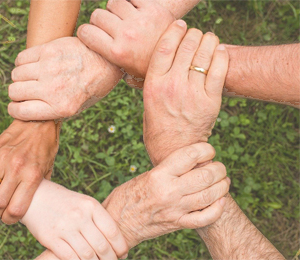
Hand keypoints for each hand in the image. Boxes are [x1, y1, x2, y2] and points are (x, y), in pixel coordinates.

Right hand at [0, 120, 59, 223]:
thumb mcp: (48, 168)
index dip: (9, 220)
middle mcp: (16, 169)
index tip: (9, 220)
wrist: (39, 120)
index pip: (15, 209)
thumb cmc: (46, 146)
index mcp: (32, 176)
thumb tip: (31, 204)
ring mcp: (2, 160)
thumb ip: (39, 187)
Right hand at [8, 37, 123, 120]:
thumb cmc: (91, 87)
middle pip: (14, 92)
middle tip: (27, 90)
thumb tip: (26, 111)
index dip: (15, 109)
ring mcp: (49, 68)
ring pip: (16, 74)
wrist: (106, 61)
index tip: (18, 106)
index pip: (20, 111)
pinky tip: (33, 65)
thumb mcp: (77, 108)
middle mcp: (53, 89)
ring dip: (20, 77)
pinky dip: (22, 62)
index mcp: (60, 108)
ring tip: (32, 77)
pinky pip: (21, 58)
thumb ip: (53, 111)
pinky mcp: (49, 50)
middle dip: (17, 93)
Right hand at [21, 180, 127, 259]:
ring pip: (88, 255)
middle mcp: (79, 216)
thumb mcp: (84, 204)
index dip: (120, 247)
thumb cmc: (65, 203)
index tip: (122, 254)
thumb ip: (98, 219)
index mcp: (91, 205)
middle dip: (110, 259)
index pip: (112, 231)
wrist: (35, 197)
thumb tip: (116, 242)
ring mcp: (64, 227)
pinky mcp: (51, 238)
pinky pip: (70, 258)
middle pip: (102, 246)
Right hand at [33, 143, 228, 258]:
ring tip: (224, 181)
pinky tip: (220, 201)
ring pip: (209, 195)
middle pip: (205, 175)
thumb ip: (167, 170)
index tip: (209, 150)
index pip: (190, 156)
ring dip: (222, 186)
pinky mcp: (177, 224)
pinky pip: (204, 218)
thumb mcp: (145, 176)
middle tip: (220, 167)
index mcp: (158, 175)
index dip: (205, 149)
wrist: (117, 224)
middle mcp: (169, 191)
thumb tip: (192, 161)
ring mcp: (175, 210)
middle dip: (219, 169)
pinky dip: (217, 209)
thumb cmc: (127, 196)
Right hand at [77, 0, 173, 87]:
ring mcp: (140, 20)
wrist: (182, 58)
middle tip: (109, 28)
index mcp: (117, 53)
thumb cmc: (153, 68)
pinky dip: (130, 2)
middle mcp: (126, 34)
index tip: (90, 34)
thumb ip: (113, 68)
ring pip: (113, 3)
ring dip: (115, 9)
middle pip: (98, 15)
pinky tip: (134, 11)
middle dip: (100, 21)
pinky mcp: (153, 8)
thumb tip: (101, 70)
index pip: (86, 32)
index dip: (85, 32)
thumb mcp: (131, 74)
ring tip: (122, 18)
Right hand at [143, 21, 228, 165]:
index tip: (180, 25)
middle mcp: (172, 85)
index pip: (165, 47)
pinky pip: (219, 70)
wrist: (174, 150)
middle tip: (196, 34)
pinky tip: (220, 50)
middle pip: (187, 46)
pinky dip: (221, 56)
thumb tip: (162, 58)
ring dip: (209, 40)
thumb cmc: (158, 125)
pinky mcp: (210, 101)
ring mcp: (192, 93)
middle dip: (194, 34)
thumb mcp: (147, 100)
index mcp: (154, 84)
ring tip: (210, 38)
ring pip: (204, 54)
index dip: (175, 31)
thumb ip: (154, 79)